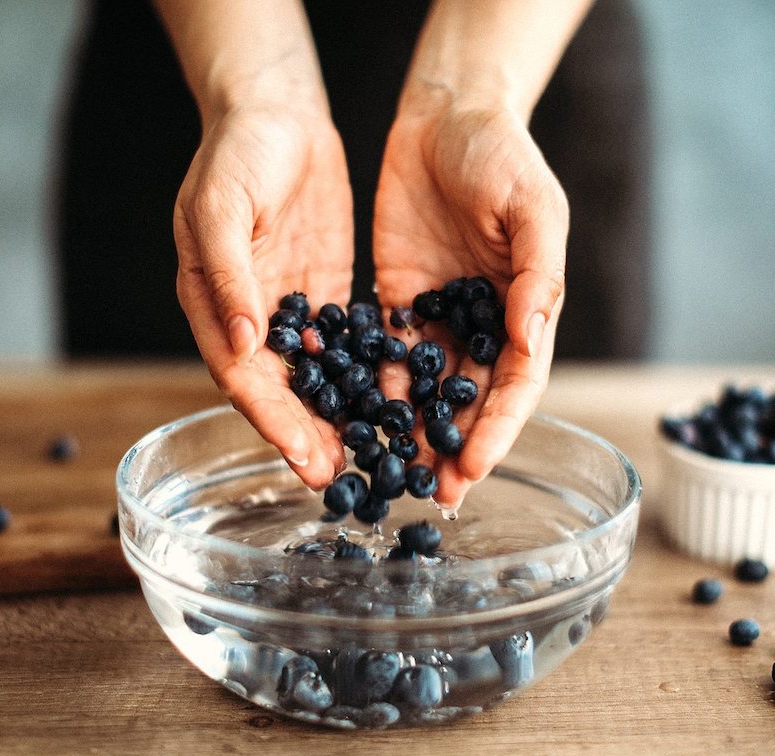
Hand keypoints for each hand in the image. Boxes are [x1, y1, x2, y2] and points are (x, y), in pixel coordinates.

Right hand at [173, 106, 353, 488]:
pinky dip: (359, 378)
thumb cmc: (237, 151)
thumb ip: (228, 277)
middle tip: (341, 477)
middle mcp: (249, 319)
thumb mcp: (221, 206)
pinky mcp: (323, 297)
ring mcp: (288, 311)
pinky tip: (385, 404)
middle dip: (307, 436)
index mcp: (213, 304)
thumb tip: (245, 345)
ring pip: (312, 379)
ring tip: (366, 455)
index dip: (273, 422)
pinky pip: (343, 347)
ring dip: (334, 418)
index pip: (244, 379)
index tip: (306, 458)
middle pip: (278, 392)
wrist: (278, 113)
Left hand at [373, 99, 567, 506]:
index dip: (498, 430)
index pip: (516, 385)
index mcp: (526, 309)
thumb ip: (538, 275)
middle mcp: (484, 324)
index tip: (473, 468)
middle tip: (433, 492)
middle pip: (472, 400)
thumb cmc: (501, 154)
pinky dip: (378, 390)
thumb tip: (532, 339)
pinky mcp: (400, 303)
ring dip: (415, 432)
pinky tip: (362, 421)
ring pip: (429, 389)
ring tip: (394, 470)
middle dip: (455, 447)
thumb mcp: (533, 206)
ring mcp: (441, 318)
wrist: (446, 117)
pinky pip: (389, 356)